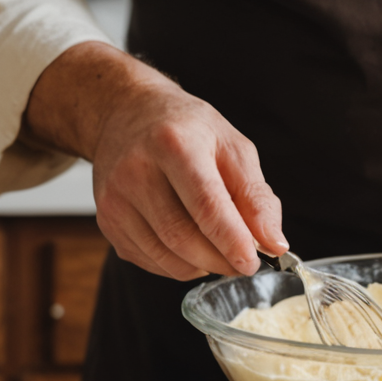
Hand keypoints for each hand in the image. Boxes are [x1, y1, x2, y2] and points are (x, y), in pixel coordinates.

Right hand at [22, 42, 287, 279]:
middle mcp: (136, 170)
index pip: (205, 204)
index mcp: (173, 143)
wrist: (125, 114)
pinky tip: (190, 246)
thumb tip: (274, 243)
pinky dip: (178, 265)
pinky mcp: (107, 221)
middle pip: (182, 236)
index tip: (253, 261)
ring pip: (165, 256)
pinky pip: (149, 261)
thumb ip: (256, 195)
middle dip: (220, 259)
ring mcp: (115, 198)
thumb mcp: (231, 145)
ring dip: (201, 266)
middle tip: (244, 262)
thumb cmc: (185, 129)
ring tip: (220, 253)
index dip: (232, 240)